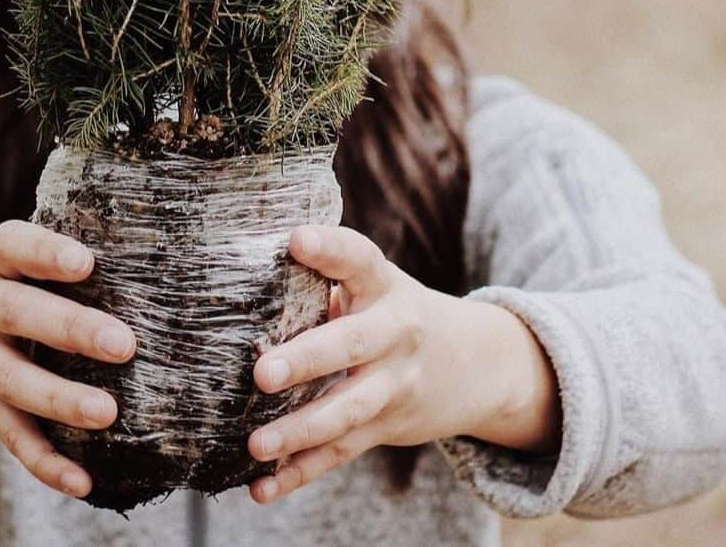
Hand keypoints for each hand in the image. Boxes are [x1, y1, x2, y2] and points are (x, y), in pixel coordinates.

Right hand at [0, 221, 135, 498]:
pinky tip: (83, 480)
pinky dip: (46, 462)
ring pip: (15, 381)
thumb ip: (52, 255)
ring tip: (107, 412)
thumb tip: (137, 263)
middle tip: (123, 344)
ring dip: (61, 400)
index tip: (86, 263)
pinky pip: (13, 436)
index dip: (48, 254)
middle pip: (18, 314)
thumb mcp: (5, 255)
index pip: (16, 248)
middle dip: (71, 329)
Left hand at [247, 226, 560, 503]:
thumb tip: (249, 275)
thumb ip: (327, 280)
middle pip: (352, 346)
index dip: (329, 248)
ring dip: (300, 431)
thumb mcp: (376, 284)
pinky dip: (301, 473)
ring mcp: (393, 385)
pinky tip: (262, 486)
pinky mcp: (385, 426)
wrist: (476, 363)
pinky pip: (341, 452)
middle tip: (262, 373)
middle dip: (307, 360)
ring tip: (255, 443)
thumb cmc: (395, 311)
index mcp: (384, 286)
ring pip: (347, 411)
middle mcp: (394, 334)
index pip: (359, 259)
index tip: (295, 239)